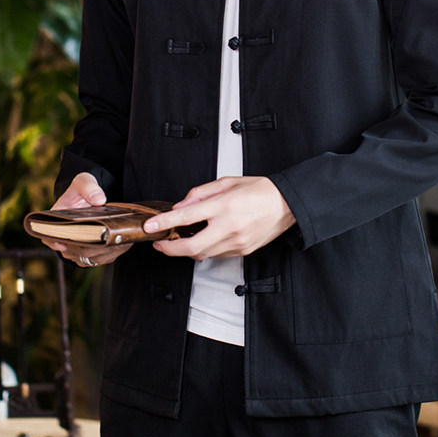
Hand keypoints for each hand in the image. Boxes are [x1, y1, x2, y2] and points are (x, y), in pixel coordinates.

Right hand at [39, 172, 132, 267]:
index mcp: (56, 221)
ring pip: (86, 259)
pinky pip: (99, 259)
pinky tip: (122, 243)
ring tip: (118, 240)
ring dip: (102, 252)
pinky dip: (111, 254)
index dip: (54, 242)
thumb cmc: (84, 189)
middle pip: (72, 252)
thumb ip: (89, 187)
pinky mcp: (92, 252)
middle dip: (89, 247)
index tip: (63, 244)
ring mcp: (78, 247)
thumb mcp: (84, 181)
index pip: (48, 236)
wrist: (94, 197)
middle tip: (107, 239)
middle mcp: (65, 237)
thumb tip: (99, 200)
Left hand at [145, 176, 294, 259]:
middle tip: (159, 244)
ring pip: (202, 254)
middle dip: (170, 249)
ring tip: (177, 242)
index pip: (186, 217)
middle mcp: (229, 227)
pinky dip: (204, 249)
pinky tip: (201, 241)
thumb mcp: (227, 182)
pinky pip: (216, 254)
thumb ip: (201, 194)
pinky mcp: (242, 251)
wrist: (287, 205)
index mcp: (224, 206)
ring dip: (186, 250)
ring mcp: (236, 242)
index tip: (150, 226)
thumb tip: (181, 206)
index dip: (165, 223)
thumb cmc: (260, 190)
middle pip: (191, 247)